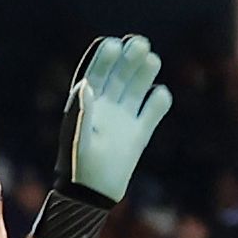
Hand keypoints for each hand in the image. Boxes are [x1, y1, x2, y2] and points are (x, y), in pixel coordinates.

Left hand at [53, 34, 174, 201]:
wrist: (93, 195)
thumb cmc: (79, 166)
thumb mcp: (77, 139)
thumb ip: (82, 112)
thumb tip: (86, 85)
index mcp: (86, 102)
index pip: (96, 72)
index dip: (104, 57)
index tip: (113, 44)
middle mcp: (106, 105)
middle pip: (119, 74)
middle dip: (129, 57)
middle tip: (140, 43)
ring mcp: (124, 117)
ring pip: (137, 87)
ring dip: (145, 73)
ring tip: (152, 59)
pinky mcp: (140, 132)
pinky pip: (153, 111)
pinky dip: (159, 101)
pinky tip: (160, 94)